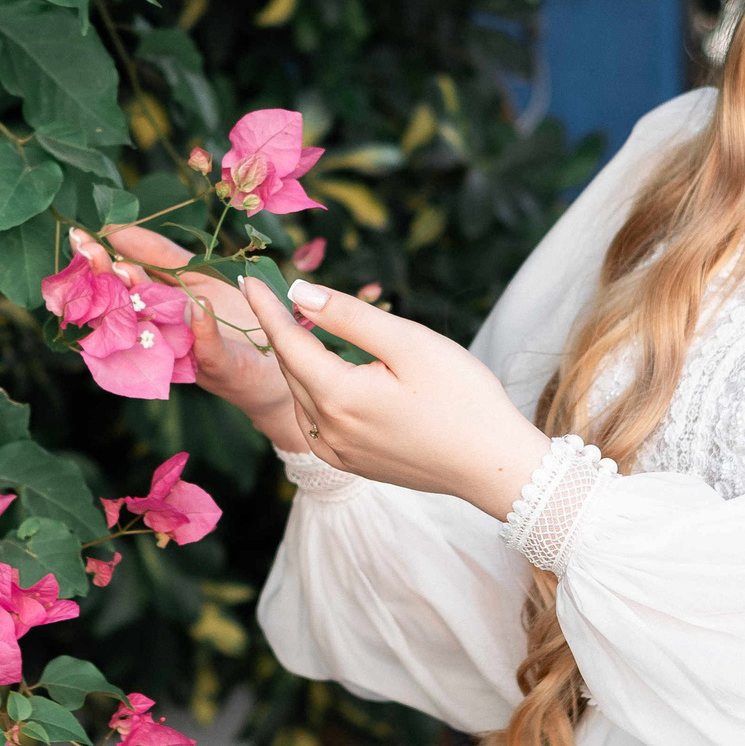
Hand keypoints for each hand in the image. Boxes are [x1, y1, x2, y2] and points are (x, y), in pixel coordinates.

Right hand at [103, 225, 306, 453]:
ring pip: (156, 329)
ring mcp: (190, 353)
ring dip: (139, 299)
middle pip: (126, 307)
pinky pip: (208, 349)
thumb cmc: (238, 320)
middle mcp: (164, 335)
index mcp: (156, 311)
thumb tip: (117, 230)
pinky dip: (203, 327)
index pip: (120, 285)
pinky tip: (198, 304)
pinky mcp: (222, 367)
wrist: (276, 369)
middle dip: (105, 277)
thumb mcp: (199, 278)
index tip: (79, 236)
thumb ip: (161, 256)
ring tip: (123, 268)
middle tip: (88, 250)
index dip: (100, 262)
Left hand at [238, 276, 550, 519]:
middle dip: (281, 331)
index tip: (250, 279)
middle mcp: (329, 430)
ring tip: (301, 331)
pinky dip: (312, 395)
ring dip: (298, 364)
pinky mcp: (354, 465)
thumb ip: (349, 317)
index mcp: (339, 396)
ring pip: (302, 397)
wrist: (494, 466)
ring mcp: (339, 453)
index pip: (287, 343)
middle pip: (292, 370)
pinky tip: (328, 380)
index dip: (267, 308)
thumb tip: (299, 294)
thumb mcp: (409, 343)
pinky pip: (316, 424)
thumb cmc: (463, 397)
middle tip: (273, 296)